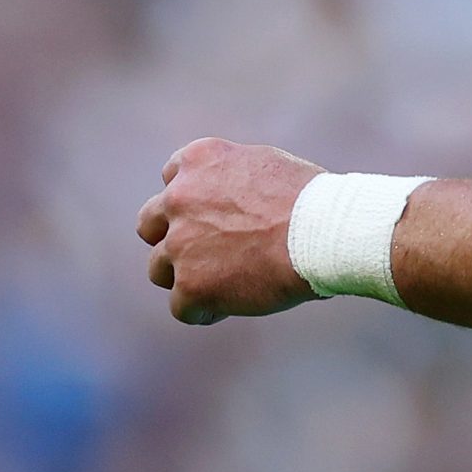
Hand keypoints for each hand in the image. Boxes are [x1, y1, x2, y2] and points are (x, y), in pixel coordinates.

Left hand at [135, 137, 323, 324]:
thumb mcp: (262, 164)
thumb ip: (229, 176)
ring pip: (158, 269)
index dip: (189, 203)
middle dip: (172, 238)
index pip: (171, 180)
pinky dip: (203, 310)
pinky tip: (229, 306)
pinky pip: (181, 307)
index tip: (210, 218)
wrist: (321, 232)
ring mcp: (180, 242)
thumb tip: (226, 195)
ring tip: (222, 284)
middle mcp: (179, 197)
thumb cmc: (309, 200)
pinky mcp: (190, 284)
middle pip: (149, 224)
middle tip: (204, 254)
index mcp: (198, 160)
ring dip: (185, 277)